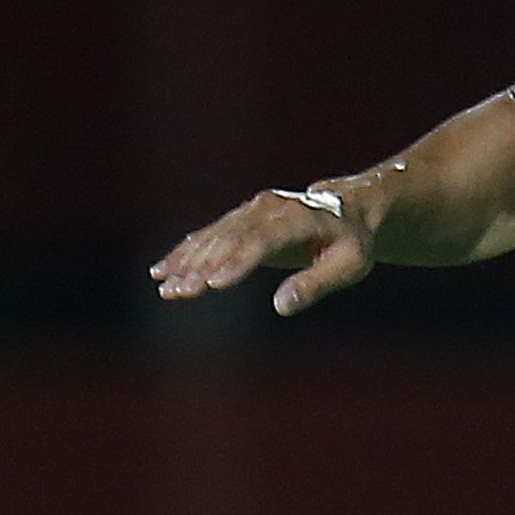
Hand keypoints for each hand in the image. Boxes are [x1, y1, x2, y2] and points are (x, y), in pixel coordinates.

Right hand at [150, 181, 378, 316]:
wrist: (348, 208)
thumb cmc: (352, 243)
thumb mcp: (348, 266)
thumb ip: (316, 284)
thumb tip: (281, 306)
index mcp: (300, 218)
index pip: (261, 241)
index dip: (236, 262)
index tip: (212, 284)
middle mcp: (270, 209)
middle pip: (230, 239)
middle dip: (201, 267)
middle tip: (177, 293)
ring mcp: (253, 210)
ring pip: (214, 236)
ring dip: (186, 261)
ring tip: (163, 286)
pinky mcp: (242, 218)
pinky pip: (209, 235)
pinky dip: (185, 252)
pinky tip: (162, 271)